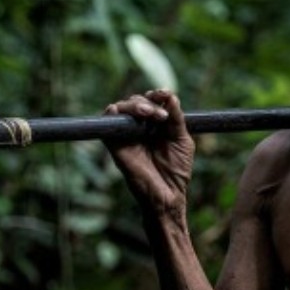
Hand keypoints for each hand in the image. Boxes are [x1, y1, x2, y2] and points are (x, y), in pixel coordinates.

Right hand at [104, 90, 193, 215]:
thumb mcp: (182, 140)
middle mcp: (139, 127)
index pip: (152, 100)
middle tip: (160, 116)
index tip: (165, 94)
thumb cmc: (177, 170)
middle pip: (136, 101)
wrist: (168, 196)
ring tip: (149, 114)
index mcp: (156, 124)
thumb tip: (170, 95)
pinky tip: (118, 110)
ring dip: (134, 106)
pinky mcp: (115, 146)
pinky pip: (107, 125)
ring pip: (121, 108)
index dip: (157, 94)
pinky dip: (110, 114)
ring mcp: (126, 135)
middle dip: (147, 102)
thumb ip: (176, 118)